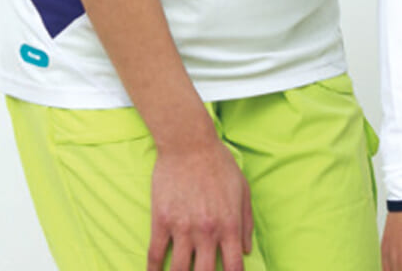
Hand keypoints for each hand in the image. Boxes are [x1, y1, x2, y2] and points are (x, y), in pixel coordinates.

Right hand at [147, 138, 253, 270]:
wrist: (189, 143)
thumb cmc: (219, 163)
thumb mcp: (242, 188)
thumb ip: (246, 222)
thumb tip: (246, 250)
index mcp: (229, 224)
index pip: (234, 267)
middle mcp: (207, 231)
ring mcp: (182, 228)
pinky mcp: (161, 221)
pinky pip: (155, 255)